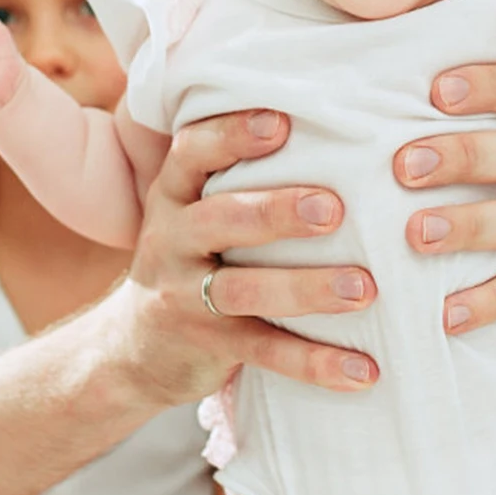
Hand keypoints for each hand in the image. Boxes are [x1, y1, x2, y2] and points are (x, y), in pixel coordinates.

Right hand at [111, 108, 380, 407]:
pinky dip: (315, 363)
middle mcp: (171, 238)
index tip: (282, 123)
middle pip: (222, 219)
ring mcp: (183, 296)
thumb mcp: (195, 210)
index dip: (232, 134)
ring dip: (307, 289)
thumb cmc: (193, 257)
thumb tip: (333, 124)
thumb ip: (238, 174)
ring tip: (363, 288)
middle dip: (277, 211)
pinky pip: (264, 352)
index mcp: (174, 194)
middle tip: (334, 208)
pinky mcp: (206, 346)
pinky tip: (363, 371)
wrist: (132, 349)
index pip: (193, 152)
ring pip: (245, 290)